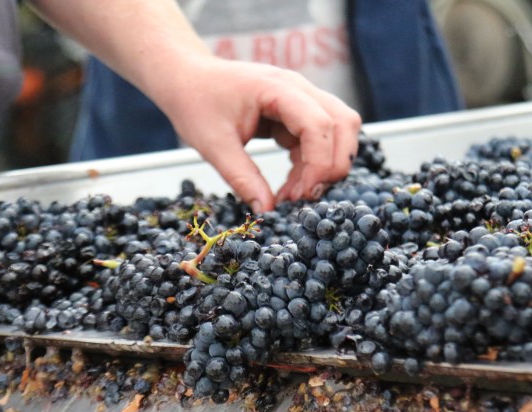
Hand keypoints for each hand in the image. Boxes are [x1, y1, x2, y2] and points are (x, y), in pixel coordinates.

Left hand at [158, 57, 361, 211]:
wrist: (187, 79)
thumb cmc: (195, 102)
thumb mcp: (213, 145)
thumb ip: (242, 178)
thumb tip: (267, 211)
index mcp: (277, 87)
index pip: (319, 124)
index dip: (319, 163)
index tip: (302, 195)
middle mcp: (298, 88)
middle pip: (344, 123)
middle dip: (333, 165)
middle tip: (306, 196)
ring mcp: (302, 98)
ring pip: (339, 131)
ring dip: (325, 166)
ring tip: (293, 195)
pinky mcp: (298, 113)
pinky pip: (320, 140)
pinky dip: (312, 166)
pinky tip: (290, 186)